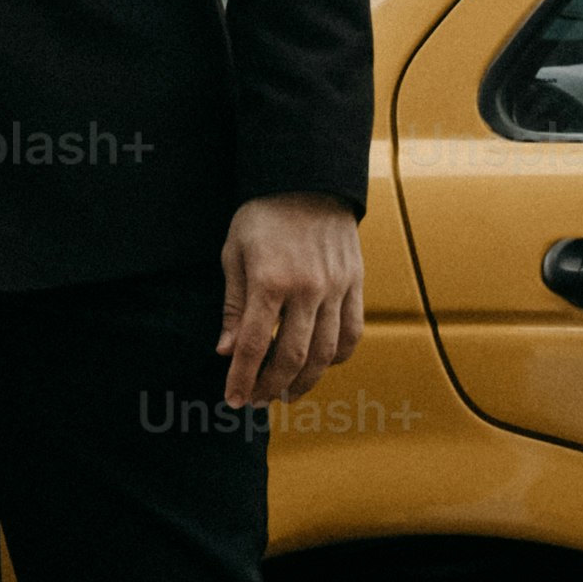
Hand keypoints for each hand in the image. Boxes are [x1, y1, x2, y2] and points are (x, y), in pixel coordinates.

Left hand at [215, 195, 363, 411]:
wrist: (309, 180)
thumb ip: (234, 306)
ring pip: (327, 351)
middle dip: (273, 386)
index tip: (234, 400)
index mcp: (270, 280)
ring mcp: (337, 287)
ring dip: (306, 380)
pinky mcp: (356, 284)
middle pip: (293, 355)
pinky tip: (320, 366)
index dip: (243, 378)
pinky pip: (352, 332)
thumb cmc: (263, 215)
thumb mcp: (234, 253)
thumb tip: (227, 351)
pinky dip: (338, 357)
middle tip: (258, 401)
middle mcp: (308, 288)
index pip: (255, 344)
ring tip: (287, 393)